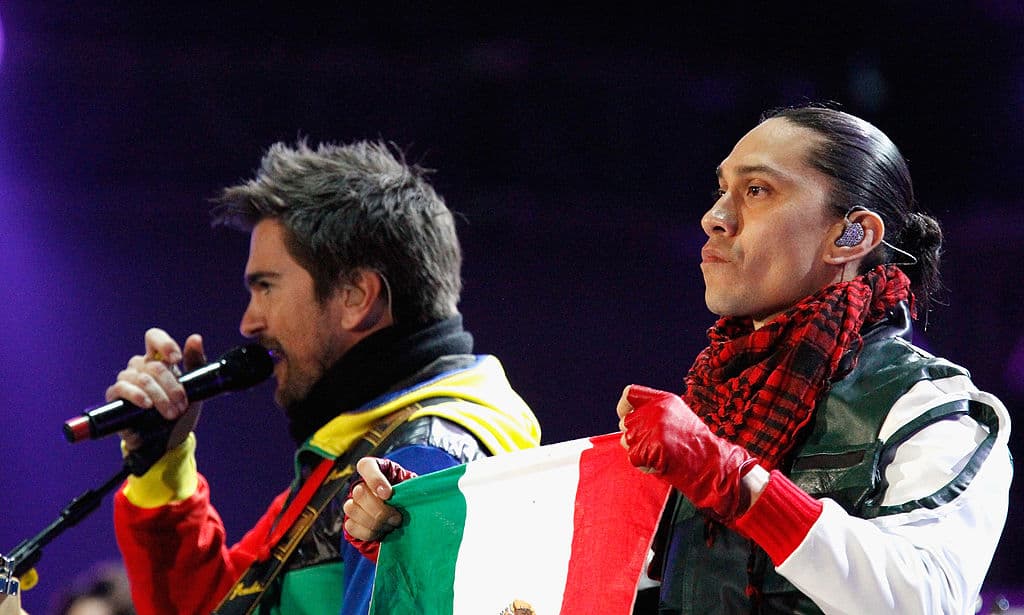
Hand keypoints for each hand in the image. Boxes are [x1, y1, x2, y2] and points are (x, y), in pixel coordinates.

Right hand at [107, 328, 205, 452]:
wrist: (169, 440)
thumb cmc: (181, 411)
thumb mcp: (195, 388)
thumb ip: (196, 362)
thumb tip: (195, 338)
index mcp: (159, 360)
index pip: (153, 338)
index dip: (164, 344)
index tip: (176, 359)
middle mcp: (141, 367)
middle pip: (153, 365)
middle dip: (172, 386)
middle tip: (182, 404)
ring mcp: (127, 381)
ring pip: (141, 378)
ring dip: (159, 395)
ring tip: (171, 412)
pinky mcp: (116, 398)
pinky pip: (121, 388)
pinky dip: (136, 395)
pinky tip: (147, 404)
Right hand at [342, 457, 416, 562]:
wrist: (404, 518)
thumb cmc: (409, 498)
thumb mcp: (413, 488)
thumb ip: (411, 486)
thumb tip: (418, 490)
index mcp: (376, 470)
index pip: (366, 466)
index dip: (375, 479)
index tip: (388, 494)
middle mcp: (361, 484)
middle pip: (359, 492)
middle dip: (380, 509)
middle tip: (397, 517)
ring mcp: (353, 502)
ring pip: (352, 509)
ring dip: (375, 522)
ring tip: (391, 526)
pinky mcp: (350, 521)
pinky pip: (351, 526)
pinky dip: (369, 532)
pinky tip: (382, 532)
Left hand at [618, 384, 759, 522]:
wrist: (712, 464)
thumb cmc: (694, 443)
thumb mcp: (677, 416)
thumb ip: (653, 411)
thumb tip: (626, 415)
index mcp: (663, 400)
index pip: (628, 395)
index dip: (625, 408)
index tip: (627, 417)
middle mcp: (656, 410)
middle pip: (625, 422)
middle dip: (635, 435)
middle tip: (656, 444)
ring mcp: (653, 429)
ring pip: (627, 440)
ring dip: (640, 450)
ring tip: (661, 453)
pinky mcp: (650, 448)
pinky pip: (633, 457)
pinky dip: (644, 464)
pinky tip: (661, 463)